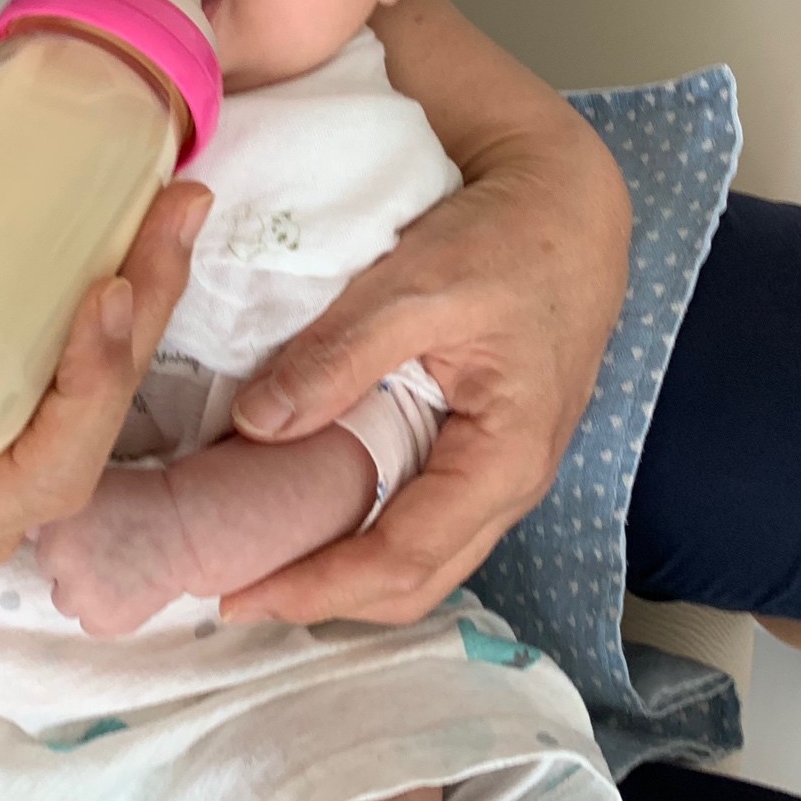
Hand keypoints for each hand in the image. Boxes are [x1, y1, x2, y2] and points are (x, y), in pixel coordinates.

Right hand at [0, 168, 213, 713]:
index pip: (55, 460)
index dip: (95, 377)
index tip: (109, 291)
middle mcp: (1, 510)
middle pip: (99, 413)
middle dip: (150, 304)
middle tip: (183, 203)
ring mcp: (5, 491)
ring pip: (90, 402)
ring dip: (137, 310)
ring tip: (167, 215)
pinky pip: (60, 398)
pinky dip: (93, 331)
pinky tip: (109, 263)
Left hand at [36, 466, 194, 636]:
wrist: (185, 531)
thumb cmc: (141, 499)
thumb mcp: (91, 487)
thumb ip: (56, 510)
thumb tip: (33, 531)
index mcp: (51, 527)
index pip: (36, 538)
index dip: (64, 534)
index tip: (89, 529)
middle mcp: (58, 563)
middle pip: (51, 571)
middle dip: (71, 563)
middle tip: (104, 551)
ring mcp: (79, 597)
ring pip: (67, 601)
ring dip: (84, 590)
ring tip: (116, 572)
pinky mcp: (102, 624)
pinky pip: (92, 622)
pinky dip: (105, 611)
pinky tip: (126, 591)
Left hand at [224, 129, 630, 626]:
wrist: (568, 203)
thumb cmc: (507, 238)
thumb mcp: (416, 286)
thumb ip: (339, 357)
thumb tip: (254, 425)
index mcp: (506, 458)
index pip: (405, 559)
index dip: (319, 588)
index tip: (240, 593)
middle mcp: (509, 483)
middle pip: (413, 581)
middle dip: (323, 597)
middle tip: (233, 590)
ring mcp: (497, 469)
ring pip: (417, 554)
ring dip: (341, 568)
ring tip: (260, 556)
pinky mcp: (479, 445)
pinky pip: (419, 511)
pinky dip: (360, 525)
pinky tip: (307, 506)